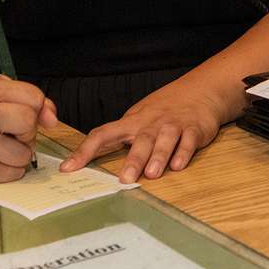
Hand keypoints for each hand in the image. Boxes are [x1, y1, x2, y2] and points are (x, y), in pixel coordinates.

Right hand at [0, 75, 57, 181]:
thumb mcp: (5, 92)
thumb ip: (36, 100)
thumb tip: (52, 120)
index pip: (34, 97)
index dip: (35, 105)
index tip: (21, 108)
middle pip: (29, 123)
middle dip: (29, 128)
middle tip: (14, 129)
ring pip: (25, 154)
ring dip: (23, 151)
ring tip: (6, 144)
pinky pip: (15, 173)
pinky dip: (13, 167)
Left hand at [59, 82, 227, 182]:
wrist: (200, 89)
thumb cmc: (164, 109)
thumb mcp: (139, 118)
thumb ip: (123, 137)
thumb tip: (96, 160)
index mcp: (132, 122)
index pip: (102, 134)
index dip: (84, 151)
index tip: (68, 168)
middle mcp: (151, 123)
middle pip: (140, 141)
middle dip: (133, 160)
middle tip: (124, 179)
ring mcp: (173, 125)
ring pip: (164, 140)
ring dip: (158, 157)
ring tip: (152, 174)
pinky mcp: (194, 129)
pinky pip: (188, 141)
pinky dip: (183, 153)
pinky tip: (178, 165)